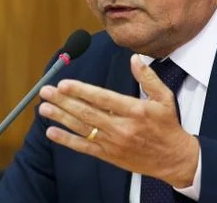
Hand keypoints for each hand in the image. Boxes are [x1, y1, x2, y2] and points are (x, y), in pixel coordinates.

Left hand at [38, 54, 198, 187]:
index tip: (64, 83)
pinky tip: (52, 132)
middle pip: (87, 113)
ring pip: (82, 128)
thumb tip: (135, 59)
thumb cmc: (168, 125)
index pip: (102, 98)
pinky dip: (66, 140)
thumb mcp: (164, 98)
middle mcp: (121, 127)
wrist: (173, 159)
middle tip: (46, 92)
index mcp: (135, 110)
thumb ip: (148, 78)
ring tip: (43, 108)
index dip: (81, 91)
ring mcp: (113, 143)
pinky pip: (84, 147)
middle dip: (64, 101)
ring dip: (61, 118)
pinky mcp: (109, 155)